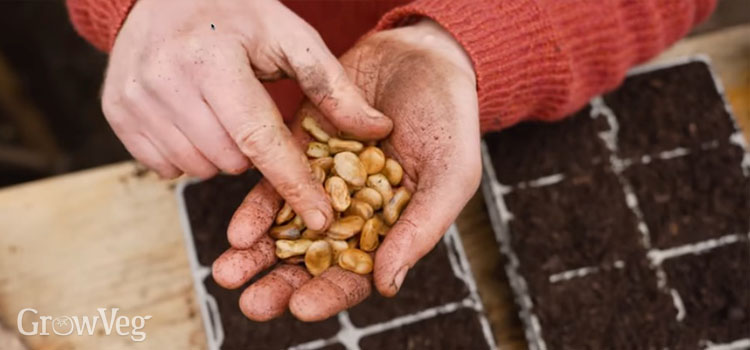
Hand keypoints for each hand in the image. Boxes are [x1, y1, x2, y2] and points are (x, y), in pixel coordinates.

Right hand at [102, 0, 392, 230]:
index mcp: (212, 57)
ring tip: (222, 113)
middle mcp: (165, 79)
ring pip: (197, 169)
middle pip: (230, 160)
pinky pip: (164, 167)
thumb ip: (333, 86)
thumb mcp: (290, 37)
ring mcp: (134, 97)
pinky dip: (188, 154)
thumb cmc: (238, 14)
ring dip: (222, 155)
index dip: (293, 182)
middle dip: (254, 154)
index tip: (320, 219)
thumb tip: (379, 129)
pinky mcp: (115, 111)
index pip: (260, 138)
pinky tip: (194, 120)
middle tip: (251, 116)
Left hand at [212, 20, 481, 320]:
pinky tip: (238, 230)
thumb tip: (387, 286)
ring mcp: (323, 181)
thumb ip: (421, 228)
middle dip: (281, 283)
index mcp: (390, 228)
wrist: (420, 56)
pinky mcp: (300, 150)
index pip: (358, 273)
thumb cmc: (449, 119)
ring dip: (257, 253)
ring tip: (228, 272)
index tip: (300, 307)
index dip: (330, 293)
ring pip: (286, 226)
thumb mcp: (450, 174)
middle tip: (252, 304)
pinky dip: (257, 208)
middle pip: (313, 258)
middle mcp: (352, 212)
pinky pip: (275, 183)